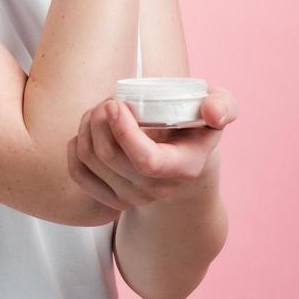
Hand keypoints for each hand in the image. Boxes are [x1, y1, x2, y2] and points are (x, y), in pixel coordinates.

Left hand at [66, 85, 238, 211]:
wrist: (186, 160)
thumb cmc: (198, 126)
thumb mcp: (220, 109)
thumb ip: (222, 106)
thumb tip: (211, 112)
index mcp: (184, 168)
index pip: (145, 160)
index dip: (123, 131)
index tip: (115, 103)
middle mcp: (157, 189)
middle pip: (108, 155)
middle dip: (99, 118)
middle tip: (109, 100)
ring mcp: (132, 197)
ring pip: (90, 159)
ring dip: (86, 126)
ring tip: (101, 111)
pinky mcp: (111, 198)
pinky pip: (79, 173)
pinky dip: (76, 145)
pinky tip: (88, 131)